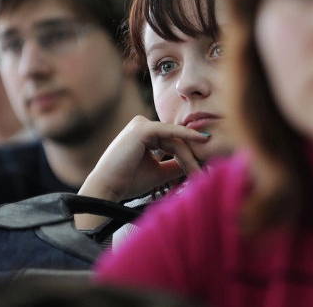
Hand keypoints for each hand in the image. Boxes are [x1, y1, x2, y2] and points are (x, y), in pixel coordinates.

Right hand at [78, 115, 209, 202]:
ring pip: (175, 139)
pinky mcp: (142, 128)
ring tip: (199, 173)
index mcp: (146, 135)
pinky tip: (202, 140)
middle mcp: (143, 126)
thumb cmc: (128, 181)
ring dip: (189, 156)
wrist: (107, 188)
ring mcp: (141, 124)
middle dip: (192, 158)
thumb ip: (175, 165)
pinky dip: (186, 136)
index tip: (203, 171)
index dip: (189, 158)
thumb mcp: (159, 172)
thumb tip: (197, 163)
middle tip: (205, 174)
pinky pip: (169, 131)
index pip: (174, 143)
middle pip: (176, 140)